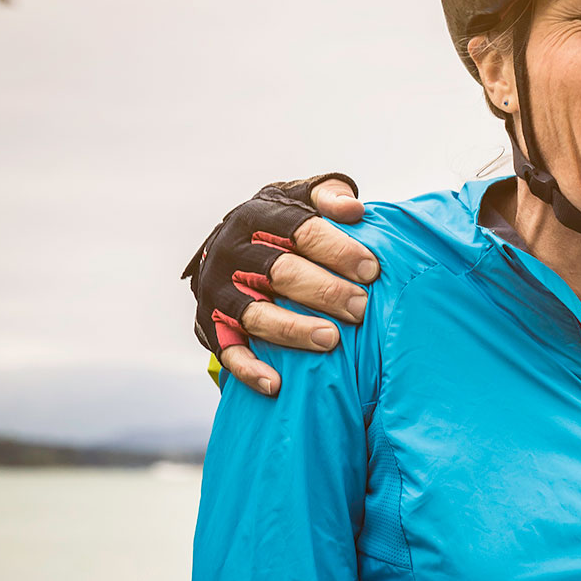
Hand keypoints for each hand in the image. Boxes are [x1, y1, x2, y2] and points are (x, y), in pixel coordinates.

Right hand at [181, 174, 377, 394]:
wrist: (236, 247)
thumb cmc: (288, 226)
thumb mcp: (305, 200)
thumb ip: (330, 195)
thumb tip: (353, 210)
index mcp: (257, 216)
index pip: (300, 230)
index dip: (337, 249)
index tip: (372, 269)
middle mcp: (230, 252)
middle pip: (280, 272)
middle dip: (325, 291)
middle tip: (361, 307)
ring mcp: (216, 291)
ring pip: (254, 313)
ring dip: (293, 329)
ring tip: (331, 339)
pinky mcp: (208, 325)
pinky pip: (227, 351)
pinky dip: (249, 370)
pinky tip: (277, 384)